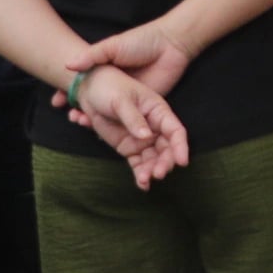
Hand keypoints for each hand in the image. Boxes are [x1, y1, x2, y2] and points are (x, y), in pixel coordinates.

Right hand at [56, 20, 197, 115]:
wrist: (172, 44)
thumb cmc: (142, 41)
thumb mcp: (113, 46)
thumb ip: (92, 55)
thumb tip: (68, 65)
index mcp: (106, 72)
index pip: (82, 85)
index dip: (68, 93)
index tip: (56, 101)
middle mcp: (116, 87)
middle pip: (92, 103)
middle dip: (79, 110)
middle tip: (71, 115)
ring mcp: (130, 99)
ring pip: (108, 115)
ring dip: (95, 121)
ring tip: (82, 121)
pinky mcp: (144, 108)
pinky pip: (129, 122)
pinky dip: (117, 128)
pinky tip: (104, 130)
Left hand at [74, 66, 190, 189]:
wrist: (90, 88)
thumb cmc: (110, 87)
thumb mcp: (121, 100)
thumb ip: (134, 119)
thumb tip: (146, 136)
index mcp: (158, 111)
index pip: (175, 130)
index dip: (180, 146)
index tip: (182, 161)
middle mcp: (154, 127)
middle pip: (166, 149)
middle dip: (164, 162)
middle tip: (157, 174)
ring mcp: (141, 139)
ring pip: (152, 158)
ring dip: (151, 170)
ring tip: (145, 180)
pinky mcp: (128, 147)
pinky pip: (138, 163)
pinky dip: (140, 173)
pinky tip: (142, 185)